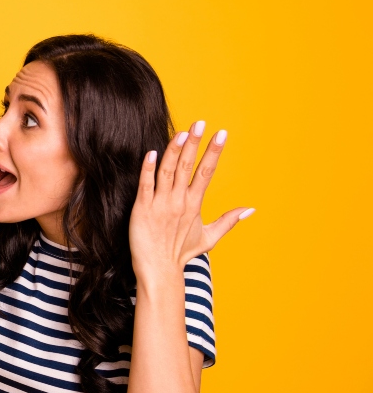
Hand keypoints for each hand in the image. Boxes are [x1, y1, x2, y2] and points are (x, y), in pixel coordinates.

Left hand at [130, 121, 253, 281]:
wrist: (159, 271)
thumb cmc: (180, 254)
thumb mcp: (209, 238)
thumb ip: (228, 221)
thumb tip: (250, 209)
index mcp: (194, 204)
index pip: (207, 172)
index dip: (214, 152)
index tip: (221, 133)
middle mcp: (179, 201)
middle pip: (188, 166)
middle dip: (195, 143)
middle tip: (200, 122)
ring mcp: (160, 205)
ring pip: (168, 172)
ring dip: (175, 151)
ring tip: (182, 132)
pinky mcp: (142, 210)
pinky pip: (146, 186)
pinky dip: (148, 170)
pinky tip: (152, 153)